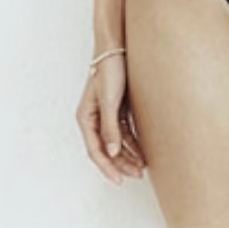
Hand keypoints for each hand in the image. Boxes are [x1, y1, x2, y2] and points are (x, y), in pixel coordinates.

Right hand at [76, 54, 145, 184]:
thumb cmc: (110, 69)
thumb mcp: (109, 100)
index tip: (119, 180)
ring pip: (116, 142)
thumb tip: (111, 152)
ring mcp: (106, 114)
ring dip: (128, 155)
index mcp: (86, 118)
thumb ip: (110, 126)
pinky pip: (124, 131)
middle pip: (106, 149)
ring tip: (142, 166)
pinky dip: (132, 142)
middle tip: (137, 174)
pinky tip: (142, 150)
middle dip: (121, 164)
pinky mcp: (118, 108)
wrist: (118, 47)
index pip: (95, 151)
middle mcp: (94, 118)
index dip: (107, 167)